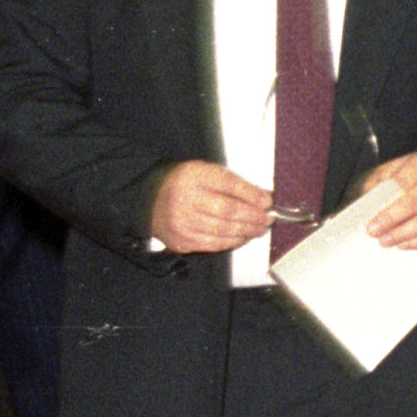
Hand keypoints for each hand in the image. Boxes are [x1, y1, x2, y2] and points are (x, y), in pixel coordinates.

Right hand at [148, 158, 272, 254]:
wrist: (148, 201)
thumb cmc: (182, 184)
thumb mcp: (204, 172)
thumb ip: (231, 182)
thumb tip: (261, 197)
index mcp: (192, 176)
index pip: (228, 185)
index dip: (251, 195)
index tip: (267, 201)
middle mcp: (184, 199)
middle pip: (228, 211)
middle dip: (253, 216)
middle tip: (268, 218)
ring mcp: (182, 223)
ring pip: (223, 230)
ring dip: (247, 230)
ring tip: (260, 228)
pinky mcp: (182, 241)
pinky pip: (214, 244)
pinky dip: (232, 241)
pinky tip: (242, 236)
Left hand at [353, 150, 416, 248]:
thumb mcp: (403, 164)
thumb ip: (383, 177)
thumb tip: (367, 197)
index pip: (402, 185)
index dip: (386, 206)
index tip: (371, 222)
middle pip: (415, 203)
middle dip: (392, 221)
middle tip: (375, 234)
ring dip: (404, 235)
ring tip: (386, 241)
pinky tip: (405, 244)